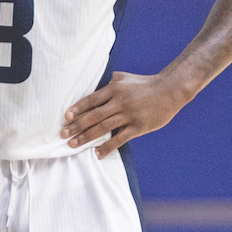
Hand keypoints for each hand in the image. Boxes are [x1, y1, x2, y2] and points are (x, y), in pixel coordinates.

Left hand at [60, 71, 181, 157]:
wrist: (169, 90)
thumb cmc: (144, 83)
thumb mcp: (123, 77)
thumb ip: (108, 83)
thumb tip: (94, 88)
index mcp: (114, 89)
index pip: (91, 100)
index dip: (77, 109)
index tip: (66, 117)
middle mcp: (119, 102)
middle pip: (93, 115)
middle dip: (76, 126)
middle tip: (63, 134)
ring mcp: (129, 115)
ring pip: (103, 128)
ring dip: (86, 137)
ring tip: (73, 144)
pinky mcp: (138, 127)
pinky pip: (120, 139)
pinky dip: (107, 147)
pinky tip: (97, 153)